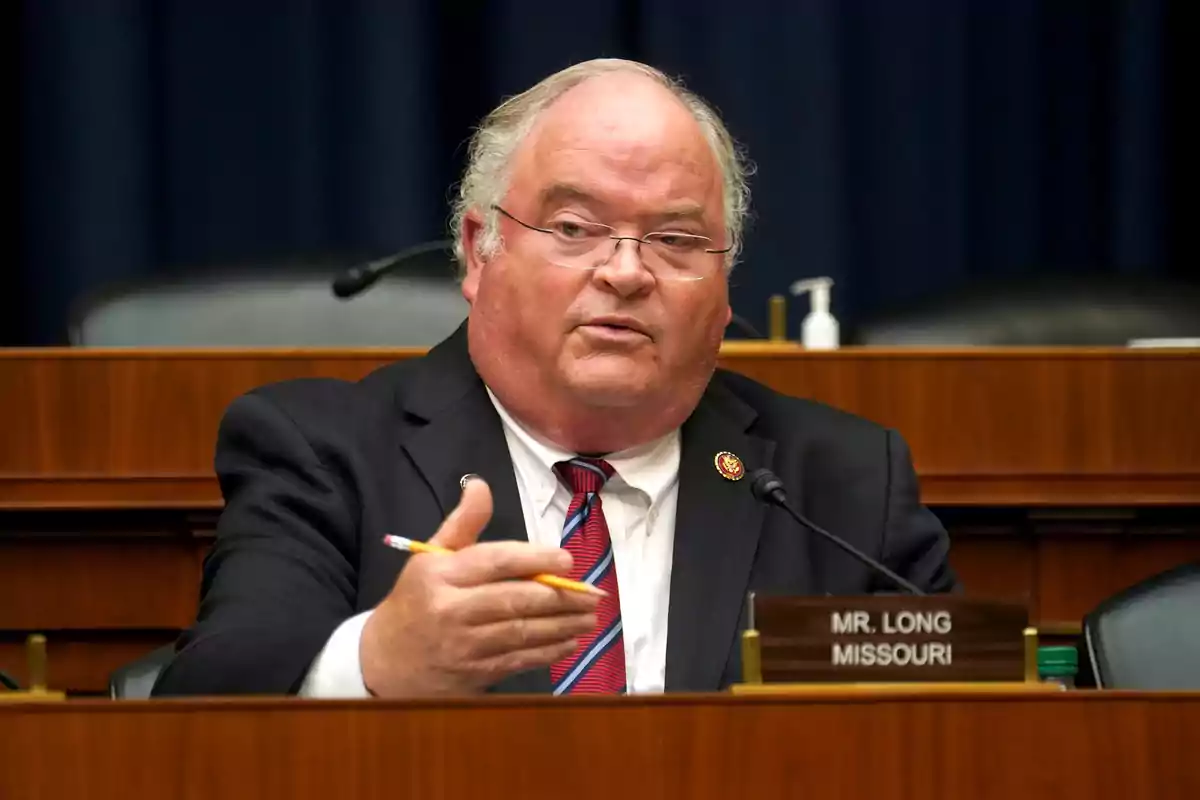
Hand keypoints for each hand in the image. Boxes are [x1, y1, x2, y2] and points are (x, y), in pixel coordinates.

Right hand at [360, 477, 598, 696]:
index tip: (567, 560)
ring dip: (562, 625)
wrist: (384, 661)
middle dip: (560, 597)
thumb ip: (463, 523)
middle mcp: (451, 609)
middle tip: (593, 594)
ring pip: (523, 632)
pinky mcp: (473, 673)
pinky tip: (569, 642)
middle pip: (515, 600)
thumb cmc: (416, 599)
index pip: (495, 561)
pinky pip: (519, 660)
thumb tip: (481, 485)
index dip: (535, 559)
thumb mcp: (430, 556)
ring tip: (589, 617)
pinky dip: (549, 652)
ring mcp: (463, 645)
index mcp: (440, 573)